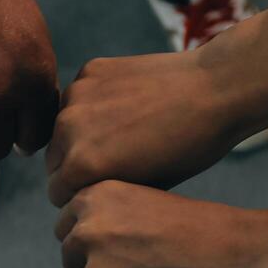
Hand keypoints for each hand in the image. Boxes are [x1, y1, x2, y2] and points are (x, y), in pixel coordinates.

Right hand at [46, 51, 238, 206]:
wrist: (214, 91)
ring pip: (61, 128)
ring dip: (78, 135)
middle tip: (108, 165)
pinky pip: (77, 98)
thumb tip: (84, 192)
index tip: (101, 191)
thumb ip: (103, 191)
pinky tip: (125, 106)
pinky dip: (92, 105)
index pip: (57, 193)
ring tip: (116, 136)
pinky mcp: (89, 71)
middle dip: (73, 166)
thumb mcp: (145, 187)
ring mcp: (76, 95)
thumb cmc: (188, 149)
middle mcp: (68, 129)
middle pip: (53, 161)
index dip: (79, 196)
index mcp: (81, 166)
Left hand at [56, 181, 267, 267]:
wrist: (235, 255)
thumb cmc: (194, 228)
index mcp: (92, 197)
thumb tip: (73, 239)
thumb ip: (101, 215)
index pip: (67, 227)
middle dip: (97, 265)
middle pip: (71, 258)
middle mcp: (86, 229)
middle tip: (140, 266)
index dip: (92, 240)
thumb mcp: (139, 200)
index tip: (120, 244)